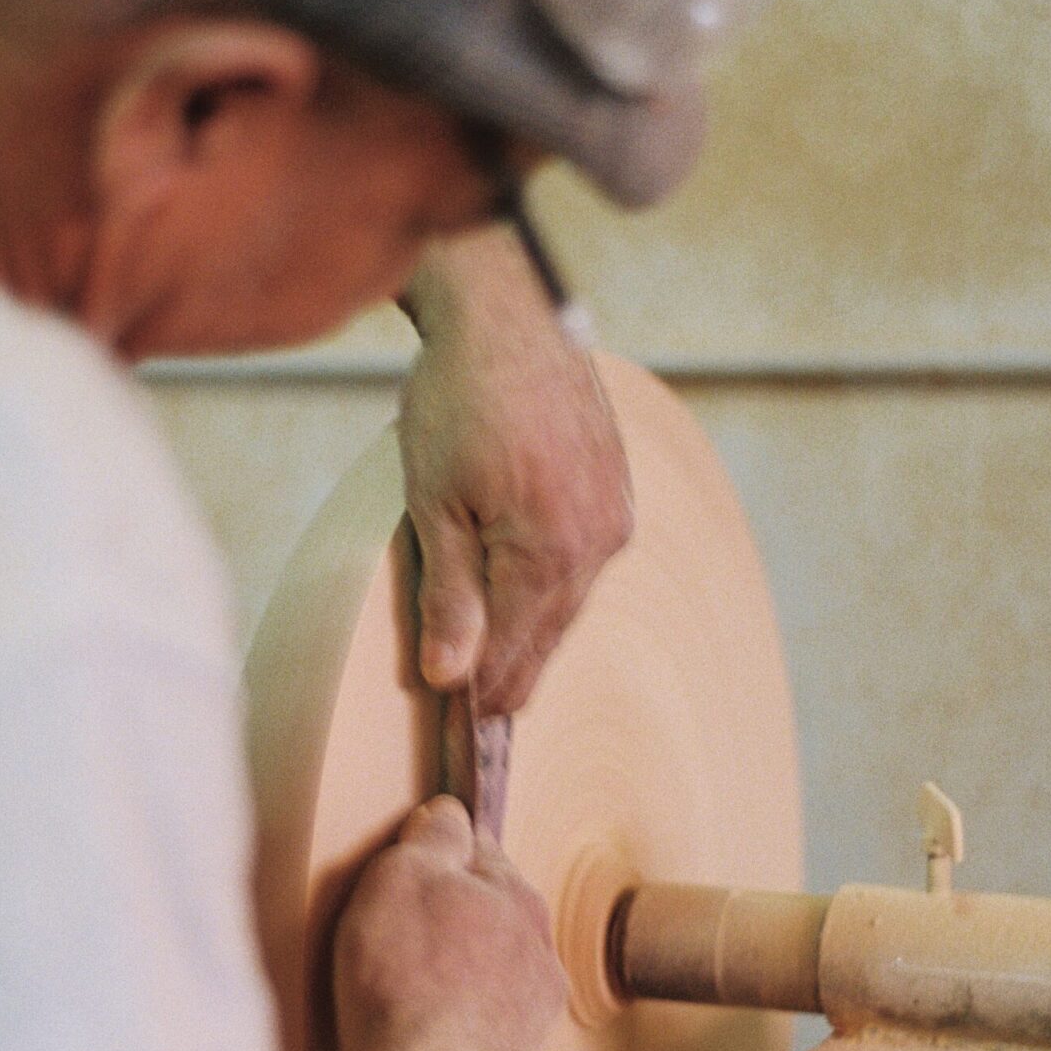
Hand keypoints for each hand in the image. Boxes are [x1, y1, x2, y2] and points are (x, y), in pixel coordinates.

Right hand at [331, 797, 567, 1050]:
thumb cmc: (401, 978)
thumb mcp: (400, 878)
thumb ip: (432, 837)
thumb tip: (450, 812)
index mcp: (515, 893)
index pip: (478, 849)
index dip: (438, 854)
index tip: (408, 870)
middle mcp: (540, 945)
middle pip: (491, 908)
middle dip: (455, 912)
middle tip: (400, 931)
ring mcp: (535, 1005)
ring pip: (496, 965)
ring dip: (465, 968)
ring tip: (413, 986)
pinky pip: (491, 1019)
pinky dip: (467, 1017)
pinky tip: (433, 1026)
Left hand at [399, 228, 632, 714]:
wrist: (509, 316)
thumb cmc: (458, 400)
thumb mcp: (433, 502)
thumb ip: (449, 596)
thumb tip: (449, 678)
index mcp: (547, 553)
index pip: (510, 653)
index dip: (480, 695)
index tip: (457, 734)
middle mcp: (596, 544)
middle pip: (547, 637)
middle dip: (510, 676)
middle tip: (480, 723)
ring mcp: (613, 517)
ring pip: (568, 603)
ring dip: (534, 634)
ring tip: (503, 676)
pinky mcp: (616, 492)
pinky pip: (585, 564)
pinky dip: (553, 589)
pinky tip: (532, 602)